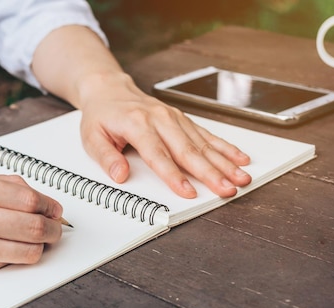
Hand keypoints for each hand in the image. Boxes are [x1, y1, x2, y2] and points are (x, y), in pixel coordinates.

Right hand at [0, 170, 63, 280]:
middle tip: (57, 228)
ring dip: (40, 248)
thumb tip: (34, 196)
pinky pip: (2, 266)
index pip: (28, 198)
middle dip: (54, 229)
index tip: (55, 208)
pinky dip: (13, 258)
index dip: (49, 205)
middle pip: (32, 227)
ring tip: (40, 242)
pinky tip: (10, 251)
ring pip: (24, 253)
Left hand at [77, 73, 251, 198]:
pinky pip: (207, 134)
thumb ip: (106, 157)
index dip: (174, 176)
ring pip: (203, 143)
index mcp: (137, 124)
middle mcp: (160, 119)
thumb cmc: (101, 115)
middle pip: (188, 150)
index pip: (158, 155)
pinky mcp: (182, 119)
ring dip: (224, 162)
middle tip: (227, 189)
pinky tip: (240, 158)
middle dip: (210, 173)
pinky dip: (225, 147)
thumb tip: (120, 176)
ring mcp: (174, 118)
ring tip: (241, 177)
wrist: (109, 89)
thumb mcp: (91, 137)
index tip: (188, 192)